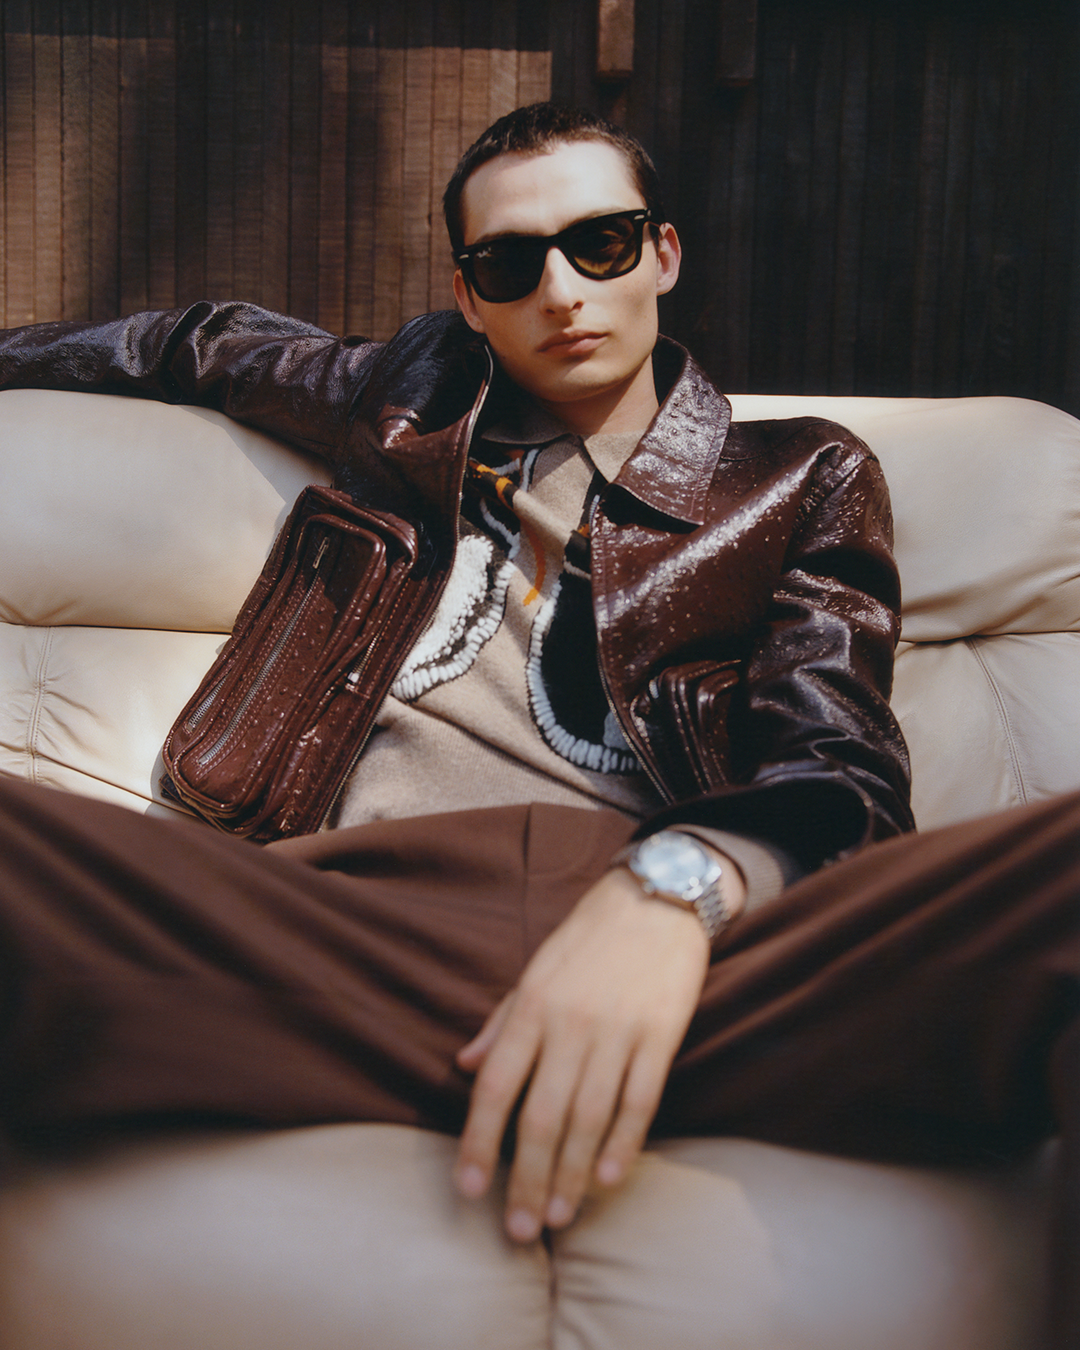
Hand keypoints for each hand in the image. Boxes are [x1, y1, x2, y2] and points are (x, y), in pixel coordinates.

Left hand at [452, 856, 741, 1242]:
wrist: (656, 898)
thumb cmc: (588, 938)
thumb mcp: (534, 972)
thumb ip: (501, 1023)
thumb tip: (463, 1066)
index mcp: (532, 1006)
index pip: (495, 1086)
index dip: (478, 1142)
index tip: (470, 1189)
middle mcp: (571, 1024)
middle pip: (542, 1117)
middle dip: (527, 1180)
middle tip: (518, 1230)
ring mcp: (618, 1032)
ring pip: (589, 1119)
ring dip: (573, 1175)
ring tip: (559, 1219)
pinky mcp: (660, 1036)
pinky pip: (640, 1101)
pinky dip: (624, 1144)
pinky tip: (608, 1180)